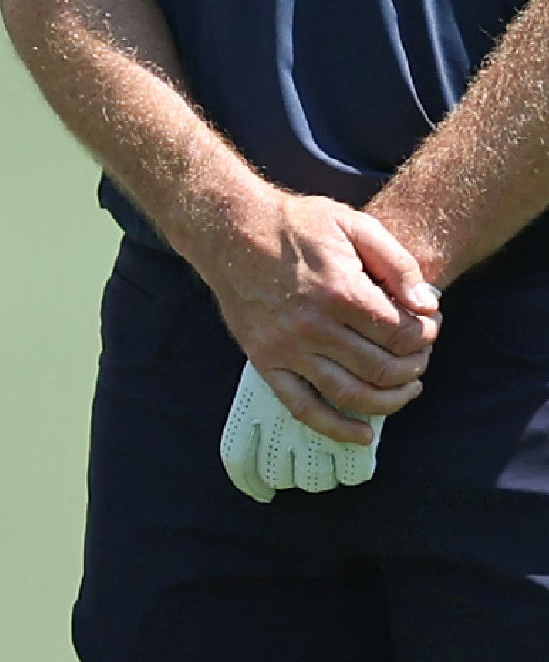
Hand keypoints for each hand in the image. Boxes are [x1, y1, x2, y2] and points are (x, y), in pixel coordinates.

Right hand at [189, 183, 439, 442]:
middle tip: (419, 359)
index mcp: (340, 292)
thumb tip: (427, 307)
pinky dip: (335, 427)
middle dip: (412, 368)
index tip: (428, 329)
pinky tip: (362, 435)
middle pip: (381, 368)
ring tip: (406, 393)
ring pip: (349, 394)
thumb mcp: (356, 226)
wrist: (232, 233)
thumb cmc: (298, 225)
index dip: (425, 336)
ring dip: (387, 401)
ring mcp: (285, 350)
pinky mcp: (265, 363)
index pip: (401, 333)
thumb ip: (398, 265)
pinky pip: (302, 407)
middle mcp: (312, 328)